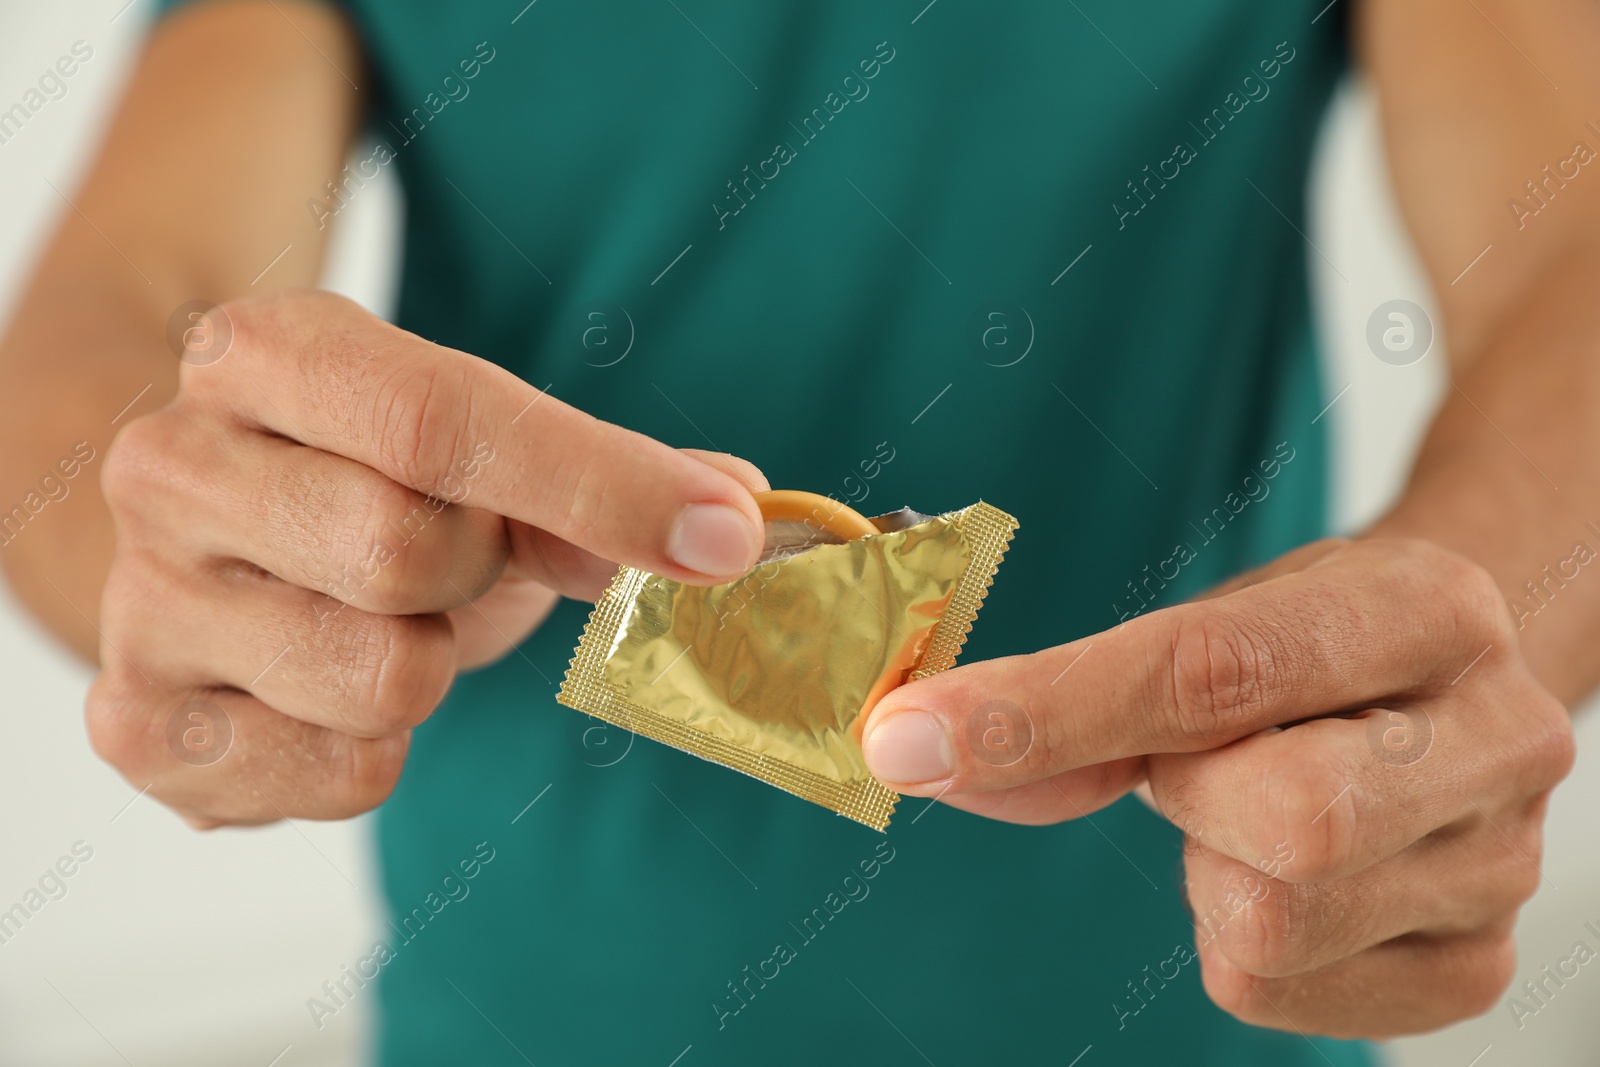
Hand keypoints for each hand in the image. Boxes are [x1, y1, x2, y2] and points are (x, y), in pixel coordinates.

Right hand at [89, 290, 766, 826]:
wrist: (206, 551)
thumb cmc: (361, 487)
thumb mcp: (472, 454)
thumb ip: (602, 479)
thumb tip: (739, 512)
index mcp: (266, 355)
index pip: (446, 420)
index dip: (605, 484)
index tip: (726, 535)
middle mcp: (173, 464)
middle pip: (411, 552)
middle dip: (477, 574)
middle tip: (448, 560)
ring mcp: (142, 601)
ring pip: (383, 675)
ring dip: (430, 665)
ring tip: (383, 625)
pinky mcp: (140, 726)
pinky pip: (345, 771)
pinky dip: (381, 748)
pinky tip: (333, 696)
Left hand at [862, 537, 1574, 1036]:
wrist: (1450, 686)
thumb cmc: (1314, 646)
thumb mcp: (1212, 624)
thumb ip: (1073, 699)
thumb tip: (918, 752)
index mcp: (1425, 608)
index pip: (1213, 671)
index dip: (1044, 711)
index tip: (910, 735)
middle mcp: (1499, 736)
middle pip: (1287, 821)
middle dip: (1194, 797)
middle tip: (1200, 764)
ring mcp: (1502, 865)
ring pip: (1272, 922)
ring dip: (1211, 869)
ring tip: (1251, 812)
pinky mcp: (1472, 967)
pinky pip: (1278, 993)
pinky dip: (1234, 940)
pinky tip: (1276, 876)